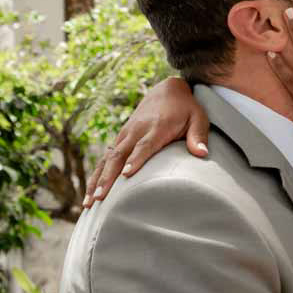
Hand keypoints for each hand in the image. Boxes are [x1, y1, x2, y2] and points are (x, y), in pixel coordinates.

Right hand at [84, 76, 209, 204]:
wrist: (167, 90)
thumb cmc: (186, 108)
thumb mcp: (198, 118)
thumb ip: (198, 136)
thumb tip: (202, 154)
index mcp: (157, 127)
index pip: (145, 145)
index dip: (136, 159)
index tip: (127, 174)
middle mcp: (137, 130)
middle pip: (120, 155)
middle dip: (109, 176)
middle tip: (100, 197)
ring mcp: (126, 134)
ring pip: (107, 158)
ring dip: (97, 180)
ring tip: (89, 202)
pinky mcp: (120, 138)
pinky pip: (105, 158)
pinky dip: (96, 175)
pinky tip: (89, 194)